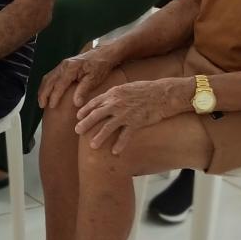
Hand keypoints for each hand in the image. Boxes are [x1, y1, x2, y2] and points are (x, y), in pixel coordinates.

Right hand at [37, 41, 121, 109]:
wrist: (103, 54)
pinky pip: (51, 76)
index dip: (54, 96)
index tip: (51, 107)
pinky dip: (46, 85)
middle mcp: (63, 65)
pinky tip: (46, 92)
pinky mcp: (63, 66)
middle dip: (43, 93)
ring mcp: (62, 65)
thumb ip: (83, 90)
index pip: (59, 84)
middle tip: (41, 106)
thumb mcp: (94, 79)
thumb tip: (76, 103)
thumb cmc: (100, 66)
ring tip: (41, 101)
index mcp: (70, 68)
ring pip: (48, 78)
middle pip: (49, 80)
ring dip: (43, 90)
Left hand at [74, 78, 188, 153]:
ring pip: (108, 127)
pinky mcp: (136, 123)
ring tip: (92, 146)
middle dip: (85, 124)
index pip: (95, 102)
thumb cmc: (146, 89)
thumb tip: (106, 99)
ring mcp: (125, 114)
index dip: (85, 110)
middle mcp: (116, 103)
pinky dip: (119, 144)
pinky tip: (115, 152)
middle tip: (77, 131)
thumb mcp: (127, 87)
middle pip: (96, 115)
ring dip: (99, 137)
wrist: (163, 94)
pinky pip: (125, 136)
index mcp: (113, 94)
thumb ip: (115, 94)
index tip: (78, 117)